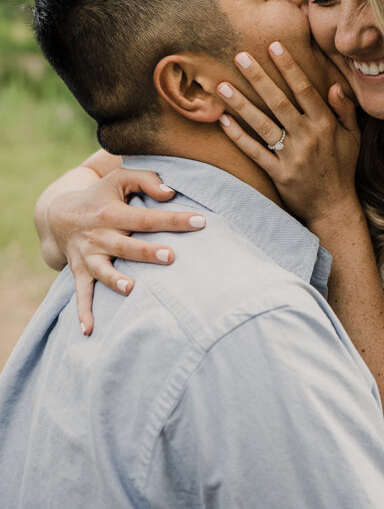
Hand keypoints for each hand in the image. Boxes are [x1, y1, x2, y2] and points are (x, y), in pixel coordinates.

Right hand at [47, 167, 206, 334]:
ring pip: (103, 270)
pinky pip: (81, 293)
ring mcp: (89, 256)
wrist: (59, 216)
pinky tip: (89, 330)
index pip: (146, 217)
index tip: (200, 222)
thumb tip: (171, 193)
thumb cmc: (101, 195)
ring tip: (132, 289)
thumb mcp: (119, 178)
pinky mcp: (81, 272)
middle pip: (126, 246)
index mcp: (112, 212)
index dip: (173, 219)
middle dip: (148, 253)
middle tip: (172, 257)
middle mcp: (100, 235)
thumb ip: (146, 180)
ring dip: (116, 281)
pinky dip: (83, 312)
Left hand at [216, 41, 361, 226]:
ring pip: (263, 125)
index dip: (289, 67)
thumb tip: (333, 83)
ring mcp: (292, 156)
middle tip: (240, 56)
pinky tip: (223, 120)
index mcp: (325, 124)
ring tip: (222, 86)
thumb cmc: (342, 167)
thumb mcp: (352, 136)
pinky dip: (238, 137)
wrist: (334, 208)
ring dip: (241, 105)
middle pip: (279, 102)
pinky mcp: (278, 174)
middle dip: (259, 78)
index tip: (273, 46)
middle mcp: (308, 137)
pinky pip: (254, 152)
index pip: (304, 89)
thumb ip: (345, 109)